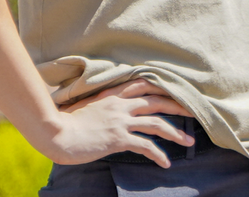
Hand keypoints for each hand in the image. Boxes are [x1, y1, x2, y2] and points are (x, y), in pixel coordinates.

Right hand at [32, 79, 195, 166]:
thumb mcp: (84, 106)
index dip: (163, 88)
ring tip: (189, 141)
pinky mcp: (118, 138)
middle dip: (179, 107)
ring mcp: (120, 121)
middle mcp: (120, 105)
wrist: (55, 134)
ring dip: (176, 133)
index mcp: (112, 95)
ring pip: (157, 123)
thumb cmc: (64, 122)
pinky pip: (146, 146)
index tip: (177, 92)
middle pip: (157, 101)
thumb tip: (105, 109)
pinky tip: (166, 162)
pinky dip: (159, 155)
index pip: (144, 85)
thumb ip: (100, 105)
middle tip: (194, 113)